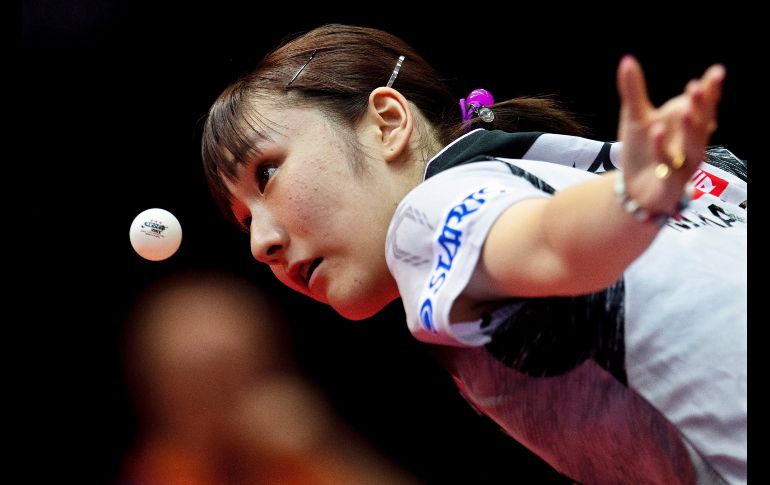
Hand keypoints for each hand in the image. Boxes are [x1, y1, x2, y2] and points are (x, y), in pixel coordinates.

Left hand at [616, 55, 724, 212]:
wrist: (632, 189)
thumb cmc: (641, 151)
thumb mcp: (635, 117)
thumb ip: (633, 90)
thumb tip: (627, 60)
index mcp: (687, 124)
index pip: (703, 106)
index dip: (711, 91)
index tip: (716, 72)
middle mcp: (691, 143)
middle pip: (703, 124)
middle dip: (703, 107)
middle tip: (699, 86)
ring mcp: (684, 164)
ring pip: (694, 146)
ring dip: (691, 128)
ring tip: (687, 109)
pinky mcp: (671, 183)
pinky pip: (669, 165)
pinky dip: (662, 149)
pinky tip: (656, 131)